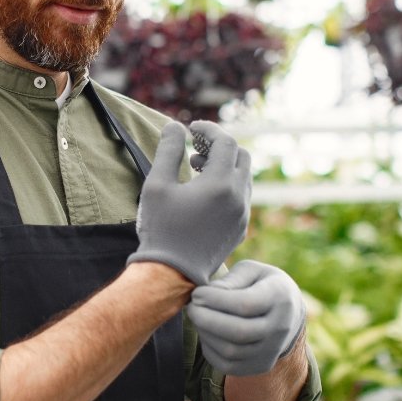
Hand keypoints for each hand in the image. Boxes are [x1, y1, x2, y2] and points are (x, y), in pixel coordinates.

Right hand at [127, 121, 250, 285]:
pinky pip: (242, 197)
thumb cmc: (161, 228)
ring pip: (244, 177)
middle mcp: (239, 197)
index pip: (225, 142)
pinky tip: (204, 192)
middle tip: (195, 148)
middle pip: (242, 156)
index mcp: (220, 184)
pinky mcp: (240, 229)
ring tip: (196, 169)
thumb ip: (167, 151)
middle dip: (220, 146)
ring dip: (225, 165)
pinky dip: (228, 184)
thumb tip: (174, 127)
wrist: (172, 273)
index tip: (191, 128)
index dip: (209, 130)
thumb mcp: (157, 185)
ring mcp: (243, 215)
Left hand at [188, 260, 305, 375]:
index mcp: (280, 298)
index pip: (245, 304)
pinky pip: (228, 366)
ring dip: (206, 334)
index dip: (215, 299)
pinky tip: (206, 333)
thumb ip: (231, 279)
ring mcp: (272, 351)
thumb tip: (207, 295)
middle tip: (192, 307)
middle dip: (206, 319)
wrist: (288, 313)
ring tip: (198, 318)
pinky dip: (210, 350)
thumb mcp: (251, 271)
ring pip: (231, 351)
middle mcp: (281, 327)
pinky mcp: (261, 366)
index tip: (197, 293)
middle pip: (239, 332)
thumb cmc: (262, 285)